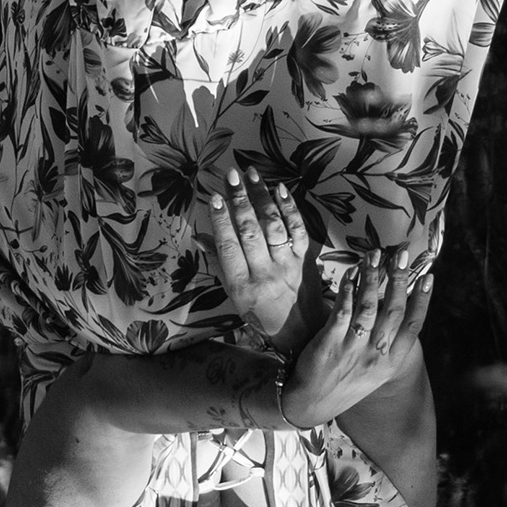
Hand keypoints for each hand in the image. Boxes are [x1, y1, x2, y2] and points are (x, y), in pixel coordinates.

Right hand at [205, 165, 310, 343]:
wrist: (302, 332)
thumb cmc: (262, 315)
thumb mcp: (235, 297)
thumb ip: (219, 264)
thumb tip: (200, 236)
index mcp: (242, 286)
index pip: (228, 248)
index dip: (221, 221)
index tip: (214, 197)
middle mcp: (265, 274)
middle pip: (250, 232)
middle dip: (239, 201)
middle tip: (231, 176)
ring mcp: (288, 266)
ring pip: (273, 226)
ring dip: (261, 197)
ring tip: (251, 175)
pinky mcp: (306, 259)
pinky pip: (298, 230)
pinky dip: (289, 208)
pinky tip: (280, 189)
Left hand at [283, 247, 433, 431]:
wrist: (311, 404)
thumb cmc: (345, 382)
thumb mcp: (374, 371)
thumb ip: (387, 344)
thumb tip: (396, 307)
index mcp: (390, 363)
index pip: (412, 327)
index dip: (422, 301)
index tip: (428, 278)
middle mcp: (375, 356)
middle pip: (393, 311)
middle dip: (399, 280)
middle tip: (401, 256)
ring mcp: (353, 349)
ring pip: (368, 307)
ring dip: (373, 278)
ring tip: (375, 256)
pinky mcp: (330, 343)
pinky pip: (343, 310)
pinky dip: (348, 290)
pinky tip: (352, 274)